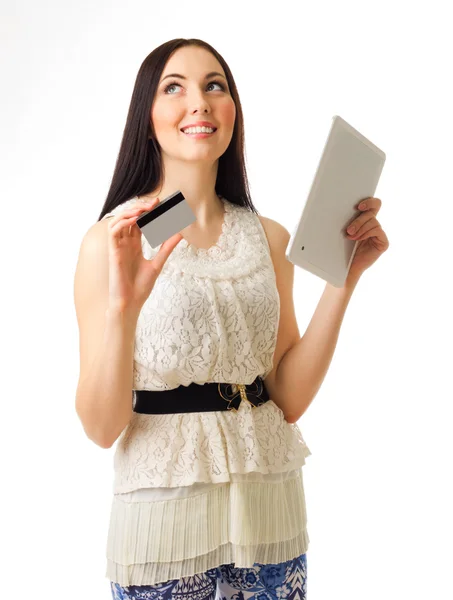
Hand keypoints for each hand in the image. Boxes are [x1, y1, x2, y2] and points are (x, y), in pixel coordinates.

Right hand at [107, 198, 182, 312]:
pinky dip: (123, 222)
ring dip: (130, 211)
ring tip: (145, 208)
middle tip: (155, 202)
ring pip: (119, 220)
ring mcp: (118, 247)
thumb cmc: (141, 287)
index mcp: (135, 245)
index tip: (162, 204)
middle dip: (141, 207)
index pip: (140, 222)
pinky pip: (113, 231)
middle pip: (129, 218)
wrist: (131, 303)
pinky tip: (135, 220)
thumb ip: (167, 247)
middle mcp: (125, 243)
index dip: (148, 212)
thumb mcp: (158, 263)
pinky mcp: (113, 252)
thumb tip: (180, 234)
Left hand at [344, 197, 389, 284]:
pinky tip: (358, 240)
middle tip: (349, 229)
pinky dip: (366, 233)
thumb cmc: (342, 249)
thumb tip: (341, 206)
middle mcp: (374, 225)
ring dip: (360, 228)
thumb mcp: (344, 231)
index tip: (358, 206)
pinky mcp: (383, 242)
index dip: (369, 201)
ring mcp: (379, 234)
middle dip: (359, 219)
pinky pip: (377, 230)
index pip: (374, 204)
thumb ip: (349, 218)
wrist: (345, 267)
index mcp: (366, 220)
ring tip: (351, 237)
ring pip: (373, 221)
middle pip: (372, 212)